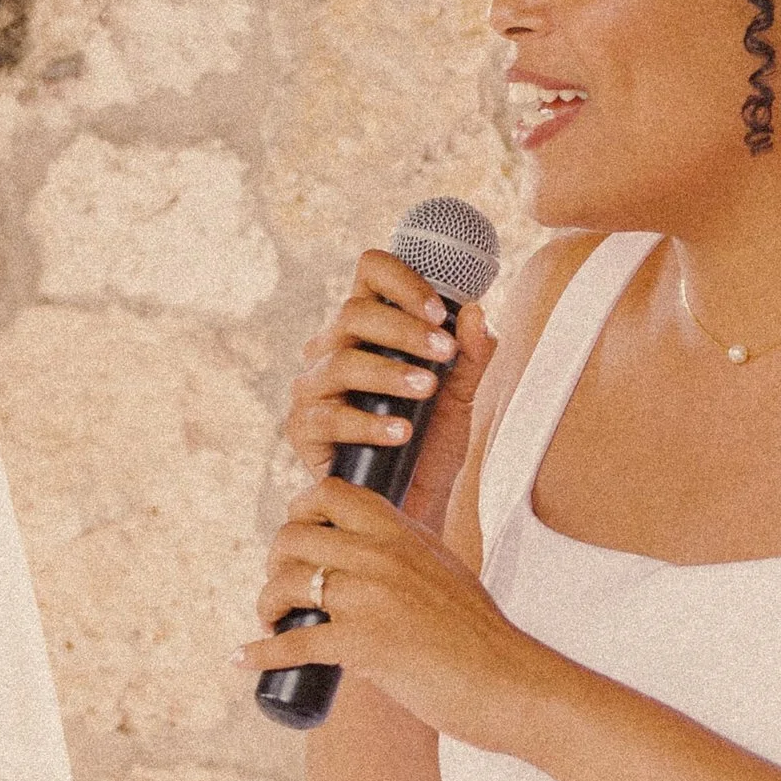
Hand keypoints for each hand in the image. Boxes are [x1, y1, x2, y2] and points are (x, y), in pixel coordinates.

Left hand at [245, 474, 544, 752]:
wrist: (512, 684)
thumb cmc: (480, 639)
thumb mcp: (443, 572)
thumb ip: (405, 559)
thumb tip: (360, 567)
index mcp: (402, 532)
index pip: (330, 493)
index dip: (299, 512)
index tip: (296, 542)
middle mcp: (383, 554)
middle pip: (294, 536)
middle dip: (275, 564)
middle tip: (283, 593)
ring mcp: (372, 597)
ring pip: (288, 583)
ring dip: (265, 606)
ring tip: (269, 626)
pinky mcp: (365, 644)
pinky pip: (293, 643)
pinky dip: (260, 654)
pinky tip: (241, 660)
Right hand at [281, 249, 494, 538]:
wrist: (416, 505)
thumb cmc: (433, 442)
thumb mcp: (462, 397)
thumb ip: (472, 356)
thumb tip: (477, 313)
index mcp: (369, 327)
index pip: (371, 275)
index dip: (403, 282)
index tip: (441, 312)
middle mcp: (333, 348)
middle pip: (353, 312)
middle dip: (404, 330)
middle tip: (445, 353)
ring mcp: (313, 388)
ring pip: (340, 361)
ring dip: (389, 372)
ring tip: (428, 389)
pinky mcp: (303, 430)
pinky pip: (327, 418)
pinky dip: (368, 423)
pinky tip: (401, 432)